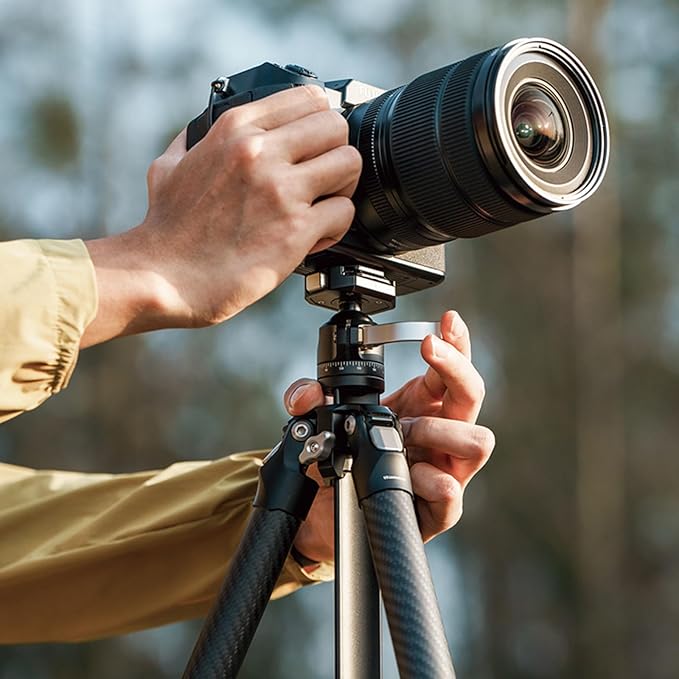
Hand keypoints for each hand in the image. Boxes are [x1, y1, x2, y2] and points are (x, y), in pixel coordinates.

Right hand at [82, 85, 361, 346]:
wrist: (162, 276)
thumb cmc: (166, 229)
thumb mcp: (170, 166)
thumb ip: (194, 142)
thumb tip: (199, 132)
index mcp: (236, 129)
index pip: (309, 98)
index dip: (319, 123)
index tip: (314, 146)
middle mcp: (261, 151)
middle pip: (336, 127)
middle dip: (336, 154)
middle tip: (323, 180)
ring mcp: (280, 189)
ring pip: (349, 164)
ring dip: (342, 188)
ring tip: (321, 207)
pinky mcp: (295, 229)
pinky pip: (343, 212)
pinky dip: (336, 228)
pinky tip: (314, 238)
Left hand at [284, 310, 494, 564]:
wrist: (324, 516)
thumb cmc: (338, 461)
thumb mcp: (320, 422)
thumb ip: (307, 400)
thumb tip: (308, 393)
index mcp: (421, 406)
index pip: (452, 369)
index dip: (457, 343)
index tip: (447, 320)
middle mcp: (440, 435)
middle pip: (473, 395)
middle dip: (455, 369)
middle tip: (430, 356)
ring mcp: (443, 470)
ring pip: (478, 442)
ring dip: (440, 430)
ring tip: (406, 433)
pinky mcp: (437, 510)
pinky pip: (452, 495)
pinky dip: (432, 481)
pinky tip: (409, 474)